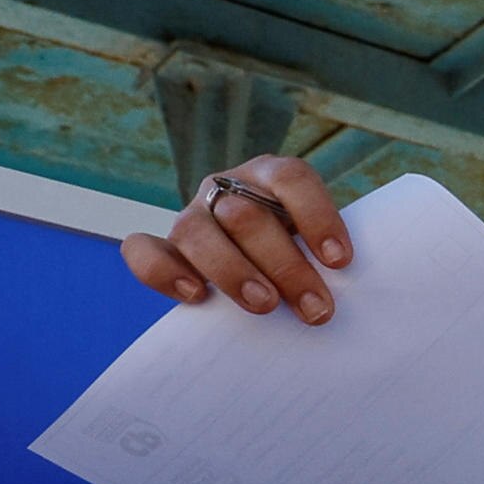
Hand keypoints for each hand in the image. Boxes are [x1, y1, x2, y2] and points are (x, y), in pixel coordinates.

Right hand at [120, 155, 349, 323]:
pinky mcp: (165, 245)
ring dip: (233, 272)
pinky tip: (196, 296)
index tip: (339, 261)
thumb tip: (333, 296)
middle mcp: (227, 187)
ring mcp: (192, 214)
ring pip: (198, 232)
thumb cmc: (300, 256)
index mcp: (271, 175)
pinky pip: (144, 250)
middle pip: (247, 216)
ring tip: (265, 305)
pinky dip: (165, 272)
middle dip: (285, 265)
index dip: (317, 216)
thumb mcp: (316, 245)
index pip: (291, 179)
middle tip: (315, 308)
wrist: (257, 266)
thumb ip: (323, 257)